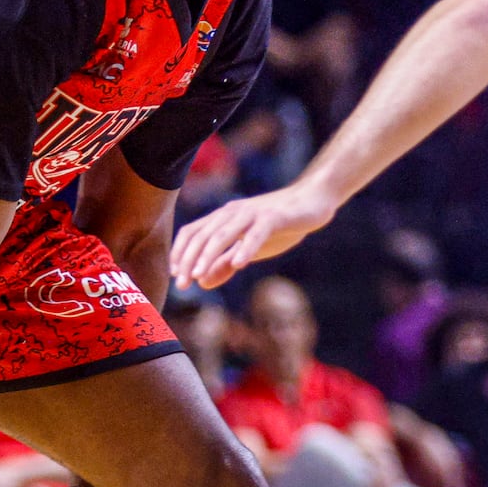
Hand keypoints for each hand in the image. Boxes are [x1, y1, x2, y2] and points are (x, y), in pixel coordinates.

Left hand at [168, 183, 335, 289]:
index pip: (193, 232)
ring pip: (224, 233)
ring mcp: (253, 213)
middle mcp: (233, 212)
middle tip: (181, 284)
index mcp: (223, 218)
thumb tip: (202, 283)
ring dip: (208, 255)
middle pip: (203, 235)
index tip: (175, 276)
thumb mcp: (248, 249)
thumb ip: (225, 264)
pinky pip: (256, 233)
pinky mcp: (275, 216)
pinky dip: (246, 248)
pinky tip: (239, 264)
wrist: (312, 202)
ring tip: (198, 275)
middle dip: (189, 260)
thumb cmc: (278, 226)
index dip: (180, 253)